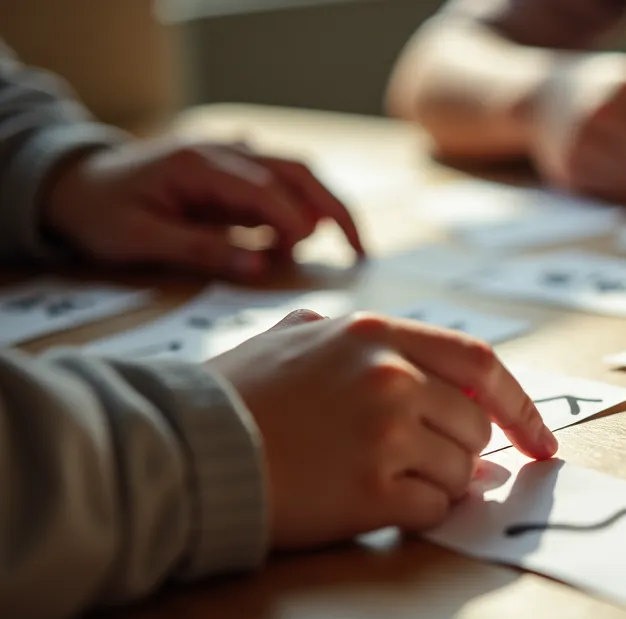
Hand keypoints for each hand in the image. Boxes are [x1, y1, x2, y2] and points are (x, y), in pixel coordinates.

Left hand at [42, 138, 364, 279]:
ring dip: (321, 210)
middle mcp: (226, 151)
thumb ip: (202, 250)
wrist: (75, 182)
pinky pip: (282, 184)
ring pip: (298, 173)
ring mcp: (234, 157)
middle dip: (335, 210)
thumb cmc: (102, 212)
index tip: (304, 254)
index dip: (293, 221)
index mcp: (201, 162)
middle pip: (299, 171)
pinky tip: (292, 244)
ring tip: (334, 251)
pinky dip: (300, 210)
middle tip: (360, 252)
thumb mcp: (141, 239)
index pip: (267, 187)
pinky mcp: (236, 171)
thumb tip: (260, 270)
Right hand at [207, 310, 556, 548]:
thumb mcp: (298, 335)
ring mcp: (385, 432)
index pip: (481, 364)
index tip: (539, 439)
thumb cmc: (237, 396)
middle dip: (461, 453)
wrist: (186, 451)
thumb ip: (361, 341)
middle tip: (419, 462)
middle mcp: (391, 376)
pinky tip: (372, 504)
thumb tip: (424, 372)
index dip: (519, 405)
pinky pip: (433, 510)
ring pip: (459, 472)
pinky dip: (418, 514)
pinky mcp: (372, 489)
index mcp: (378, 334)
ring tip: (375, 478)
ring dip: (434, 485)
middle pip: (474, 428)